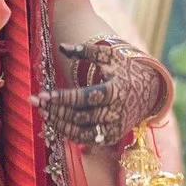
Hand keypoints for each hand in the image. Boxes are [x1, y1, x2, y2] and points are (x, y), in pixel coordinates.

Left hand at [41, 38, 173, 148]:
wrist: (151, 91)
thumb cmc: (126, 69)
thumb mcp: (110, 55)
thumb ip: (85, 51)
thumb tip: (61, 47)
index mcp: (113, 91)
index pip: (83, 98)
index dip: (61, 97)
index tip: (42, 94)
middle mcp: (114, 112)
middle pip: (78, 116)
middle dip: (54, 109)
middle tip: (34, 102)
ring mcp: (113, 128)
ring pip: (80, 131)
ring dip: (59, 123)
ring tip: (43, 113)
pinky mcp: (112, 137)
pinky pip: (87, 139)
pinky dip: (70, 133)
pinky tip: (56, 123)